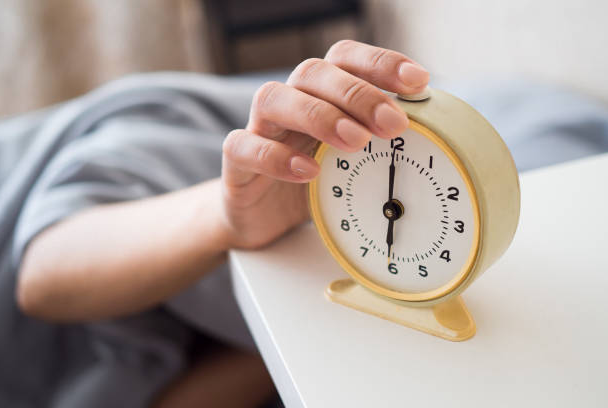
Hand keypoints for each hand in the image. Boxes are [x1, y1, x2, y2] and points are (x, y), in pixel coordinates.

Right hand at [220, 40, 428, 248]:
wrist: (262, 220)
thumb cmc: (314, 185)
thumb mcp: (354, 162)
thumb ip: (380, 145)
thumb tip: (439, 138)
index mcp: (320, 96)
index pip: (344, 58)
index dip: (380, 62)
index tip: (418, 82)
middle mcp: (289, 103)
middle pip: (312, 72)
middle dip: (357, 93)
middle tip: (392, 124)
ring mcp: (260, 130)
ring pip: (274, 98)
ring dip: (319, 115)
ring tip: (355, 143)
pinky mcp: (236, 163)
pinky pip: (243, 146)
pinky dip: (275, 156)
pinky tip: (308, 172)